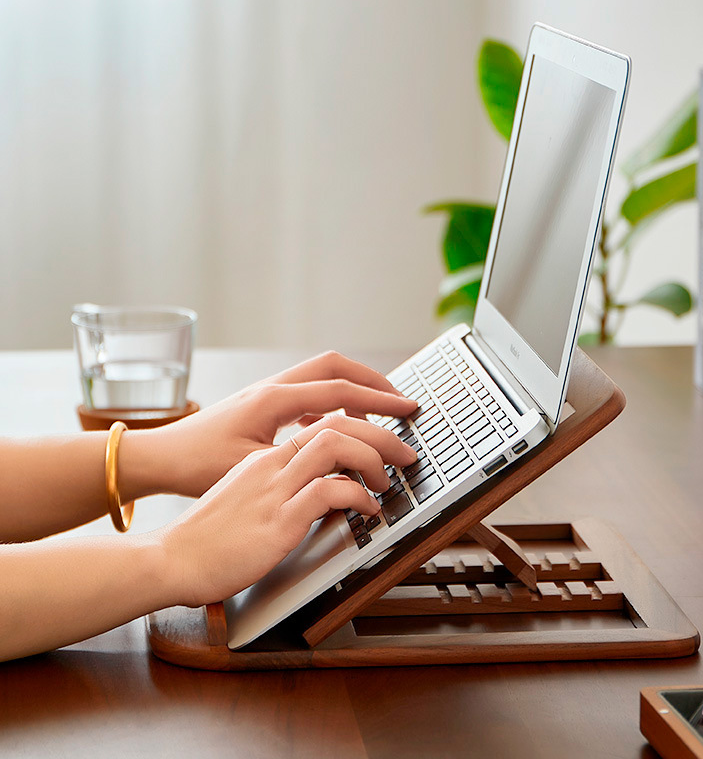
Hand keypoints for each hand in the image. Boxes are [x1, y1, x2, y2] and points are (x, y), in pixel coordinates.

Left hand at [123, 351, 417, 500]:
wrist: (160, 457)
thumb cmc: (197, 465)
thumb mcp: (252, 468)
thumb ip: (298, 462)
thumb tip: (341, 467)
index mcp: (275, 400)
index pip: (341, 391)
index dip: (380, 401)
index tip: (408, 408)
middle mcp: (274, 387)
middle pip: (336, 367)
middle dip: (374, 381)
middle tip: (401, 401)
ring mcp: (268, 391)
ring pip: (323, 375)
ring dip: (354, 387)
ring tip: (379, 409)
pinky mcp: (263, 403)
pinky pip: (309, 391)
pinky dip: (334, 399)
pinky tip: (339, 423)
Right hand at [158, 413, 417, 606]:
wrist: (170, 560)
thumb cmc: (209, 538)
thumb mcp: (246, 500)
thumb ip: (279, 488)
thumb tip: (320, 491)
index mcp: (265, 458)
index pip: (322, 423)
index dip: (360, 426)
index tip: (382, 439)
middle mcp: (271, 464)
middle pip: (335, 423)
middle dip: (379, 433)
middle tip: (403, 452)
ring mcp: (273, 489)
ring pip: (334, 445)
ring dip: (371, 457)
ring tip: (386, 480)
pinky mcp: (277, 520)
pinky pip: (329, 492)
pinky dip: (357, 496)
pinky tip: (367, 510)